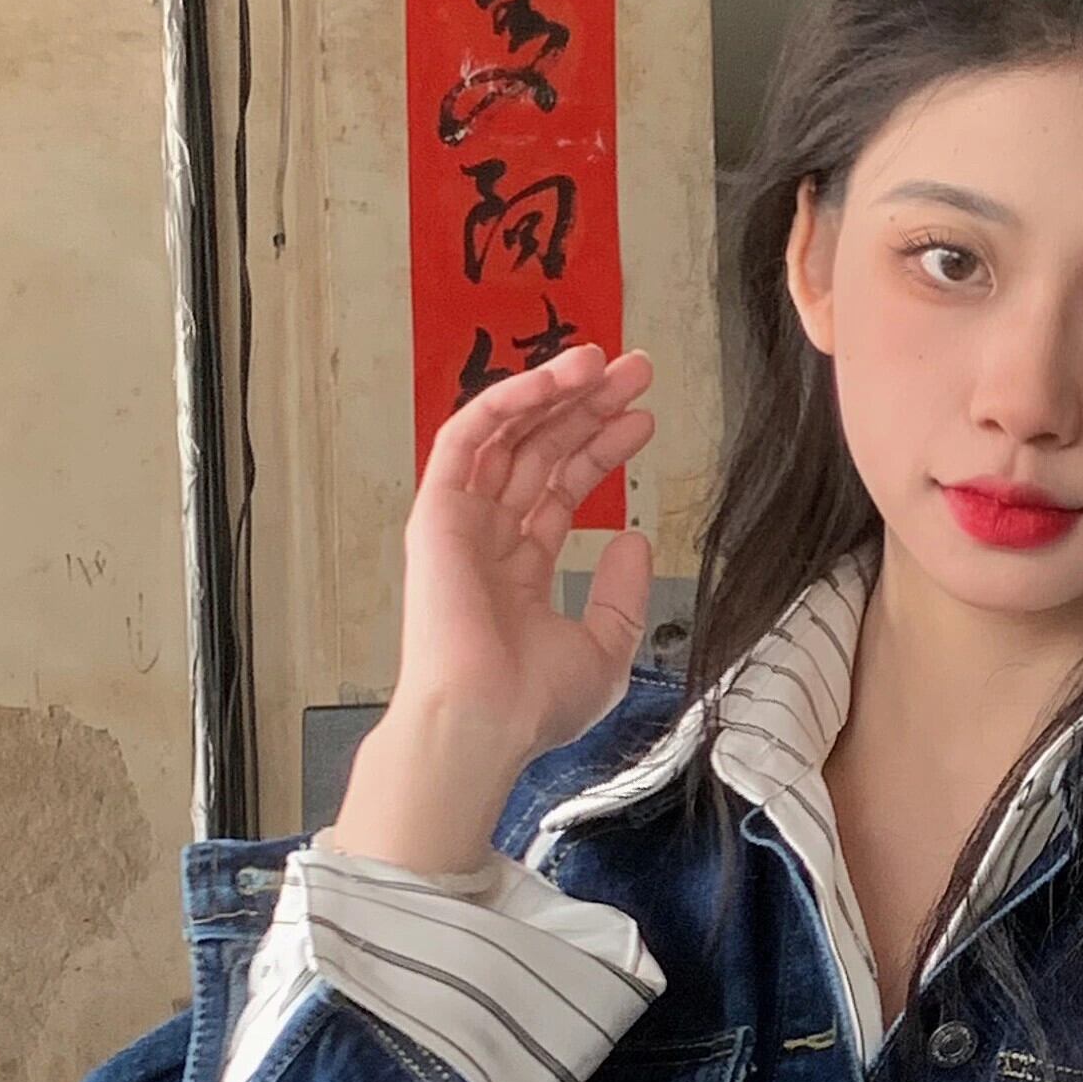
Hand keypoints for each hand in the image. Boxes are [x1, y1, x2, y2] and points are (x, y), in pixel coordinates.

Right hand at [396, 339, 660, 760]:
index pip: (563, 488)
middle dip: (588, 406)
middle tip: (637, 370)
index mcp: (520, 570)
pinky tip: (555, 380)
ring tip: (605, 361)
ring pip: (508, 434)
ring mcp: (460, 523)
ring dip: (555, 390)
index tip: (645, 419)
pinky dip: (509, 402)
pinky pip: (468, 438)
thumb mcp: (606, 648)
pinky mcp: (437, 512)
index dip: (603, 448)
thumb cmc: (534, 703)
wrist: (485, 720)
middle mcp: (488, 539)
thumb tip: (633, 537)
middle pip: (541, 451)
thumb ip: (622, 593)